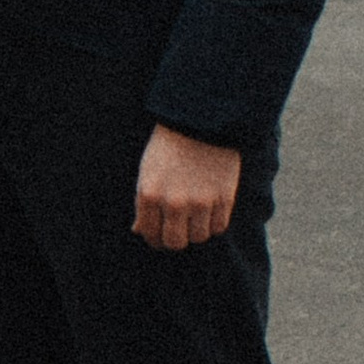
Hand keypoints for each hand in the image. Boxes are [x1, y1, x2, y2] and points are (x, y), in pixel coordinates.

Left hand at [133, 124, 240, 251]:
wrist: (202, 120)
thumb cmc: (169, 145)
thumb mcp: (147, 171)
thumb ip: (143, 203)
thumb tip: (139, 231)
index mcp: (150, 194)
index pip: (150, 234)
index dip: (154, 238)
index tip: (159, 235)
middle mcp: (174, 203)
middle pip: (174, 243)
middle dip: (174, 239)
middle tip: (178, 230)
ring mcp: (201, 203)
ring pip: (198, 237)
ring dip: (196, 230)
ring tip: (195, 214)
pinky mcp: (224, 199)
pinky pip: (218, 228)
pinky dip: (214, 223)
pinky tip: (210, 210)